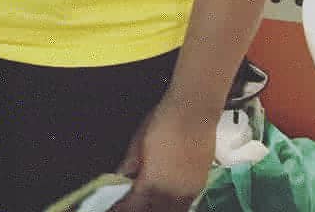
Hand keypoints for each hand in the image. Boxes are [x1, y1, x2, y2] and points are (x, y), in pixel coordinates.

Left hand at [110, 97, 216, 211]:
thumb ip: (129, 165)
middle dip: (140, 209)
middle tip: (130, 202)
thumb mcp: (137, 142)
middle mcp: (173, 193)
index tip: (114, 206)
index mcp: (153, 182)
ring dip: (156, 208)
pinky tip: (164, 199)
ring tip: (145, 201)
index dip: (123, 207)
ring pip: (172, 211)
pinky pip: (185, 204)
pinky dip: (173, 206)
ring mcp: (190, 192)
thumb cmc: (162, 122)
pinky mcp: (200, 186)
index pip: (135, 206)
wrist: (194, 112)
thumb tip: (120, 178)